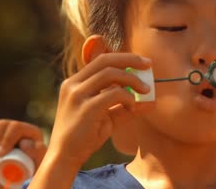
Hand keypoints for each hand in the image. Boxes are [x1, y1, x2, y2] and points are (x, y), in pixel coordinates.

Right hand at [0, 119, 46, 188]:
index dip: (6, 138)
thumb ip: (38, 151)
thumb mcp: (42, 161)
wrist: (28, 180)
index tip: (1, 154)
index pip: (16, 126)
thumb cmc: (39, 169)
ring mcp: (6, 139)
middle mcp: (18, 132)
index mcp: (31, 132)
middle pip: (1, 125)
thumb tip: (23, 143)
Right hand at [46, 53, 151, 168]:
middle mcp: (73, 84)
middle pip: (106, 60)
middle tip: (149, 65)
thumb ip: (125, 106)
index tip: (144, 62)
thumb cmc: (85, 137)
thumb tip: (151, 101)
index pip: (102, 60)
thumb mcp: (107, 117)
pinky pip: (113, 94)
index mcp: (75, 82)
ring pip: (110, 74)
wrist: (65, 157)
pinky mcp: (85, 108)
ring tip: (145, 91)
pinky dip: (128, 97)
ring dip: (132, 80)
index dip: (124, 58)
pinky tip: (132, 107)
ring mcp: (77, 95)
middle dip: (130, 59)